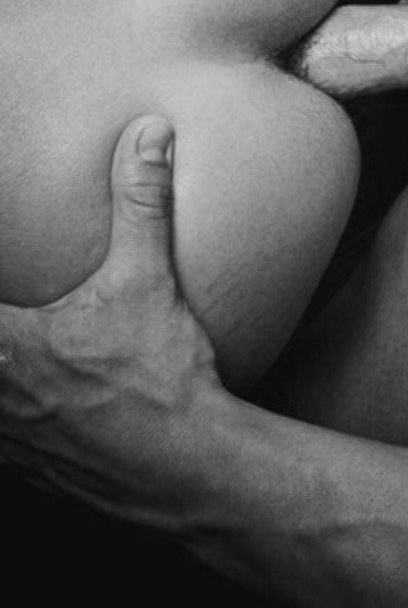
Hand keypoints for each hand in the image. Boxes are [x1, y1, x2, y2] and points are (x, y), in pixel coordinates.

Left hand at [0, 115, 221, 524]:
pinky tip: (23, 413)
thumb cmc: (161, 378)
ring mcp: (8, 441)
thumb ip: (141, 203)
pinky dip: (5, 427)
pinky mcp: (29, 472)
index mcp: (9, 344)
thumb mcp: (149, 280)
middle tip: (9, 330)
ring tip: (12, 368)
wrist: (189, 468)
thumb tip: (147, 135)